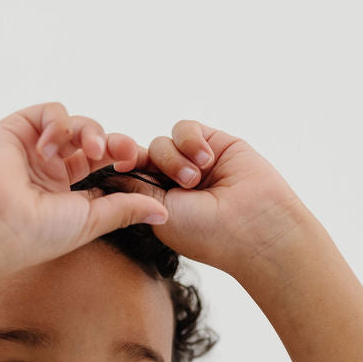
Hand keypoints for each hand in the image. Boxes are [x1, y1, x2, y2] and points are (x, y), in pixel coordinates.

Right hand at [0, 102, 169, 268]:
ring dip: (90, 132)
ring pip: (77, 125)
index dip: (123, 160)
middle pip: (94, 142)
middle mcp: (52, 168)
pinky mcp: (18, 129)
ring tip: (91, 150)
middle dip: (113, 144)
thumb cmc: (38, 233)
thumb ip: (126, 210)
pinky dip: (59, 123)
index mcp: (68, 192)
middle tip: (125, 152)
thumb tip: (164, 212)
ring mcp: (35, 147)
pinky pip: (51, 111)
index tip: (136, 163)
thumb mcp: (91, 221)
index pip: (104, 167)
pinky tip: (52, 146)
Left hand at [122, 120, 308, 273]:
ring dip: (174, 158)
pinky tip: (207, 160)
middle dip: (149, 164)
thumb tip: (108, 171)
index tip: (118, 166)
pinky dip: (191, 141)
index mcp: (156, 203)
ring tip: (195, 179)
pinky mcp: (213, 143)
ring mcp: (193, 163)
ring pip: (163, 142)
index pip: (129, 176)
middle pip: (142, 155)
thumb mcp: (158, 211)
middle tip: (172, 182)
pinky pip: (185, 128)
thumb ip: (134, 188)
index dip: (121, 167)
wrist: (254, 226)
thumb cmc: (206, 232)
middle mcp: (173, 182)